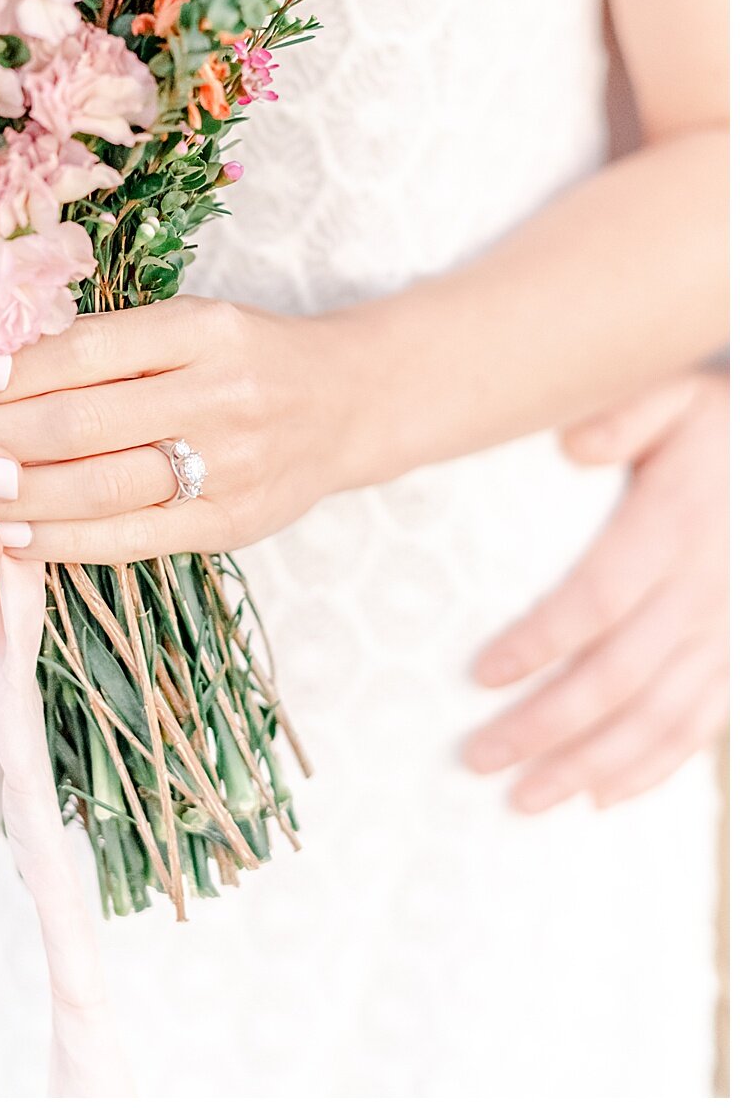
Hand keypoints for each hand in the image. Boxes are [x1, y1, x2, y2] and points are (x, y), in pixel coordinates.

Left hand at [0, 296, 340, 562]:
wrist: (347, 405)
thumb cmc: (246, 355)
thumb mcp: (190, 321)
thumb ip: (108, 340)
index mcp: (203, 329)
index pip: (82, 349)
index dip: (5, 368)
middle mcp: (220, 395)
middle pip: (78, 423)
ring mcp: (229, 467)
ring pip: (96, 488)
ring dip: (10, 493)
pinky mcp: (229, 526)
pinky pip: (128, 540)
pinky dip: (59, 541)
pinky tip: (7, 535)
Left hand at [463, 370, 728, 811]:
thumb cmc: (716, 427)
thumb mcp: (672, 395)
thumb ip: (622, 414)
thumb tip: (573, 444)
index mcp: (674, 530)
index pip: (599, 599)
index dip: (542, 642)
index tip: (482, 673)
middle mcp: (704, 594)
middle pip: (619, 678)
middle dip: (546, 726)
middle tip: (479, 758)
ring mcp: (727, 635)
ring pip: (657, 721)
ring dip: (590, 767)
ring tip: (524, 799)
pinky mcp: (738, 658)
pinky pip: (700, 729)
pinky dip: (651, 771)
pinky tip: (599, 799)